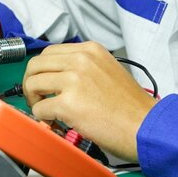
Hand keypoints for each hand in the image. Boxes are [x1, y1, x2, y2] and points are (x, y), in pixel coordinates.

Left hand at [22, 42, 157, 162]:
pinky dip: (42, 118)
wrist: (146, 126)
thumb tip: (55, 76)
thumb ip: (82, 67)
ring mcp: (74, 80)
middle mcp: (80, 60)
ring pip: (32, 84)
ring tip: (48, 112)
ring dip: (35, 100)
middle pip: (35, 65)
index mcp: (90, 50)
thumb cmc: (130, 106)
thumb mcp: (107, 70)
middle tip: (39, 99)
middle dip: (31, 83)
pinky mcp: (69, 103)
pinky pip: (39, 108)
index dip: (42, 70)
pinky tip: (56, 123)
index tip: (44, 84)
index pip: (49, 52)